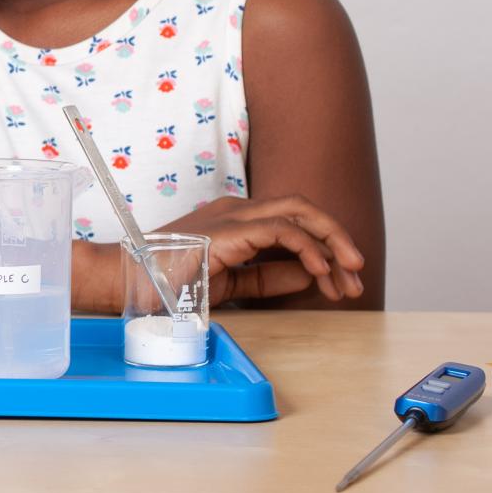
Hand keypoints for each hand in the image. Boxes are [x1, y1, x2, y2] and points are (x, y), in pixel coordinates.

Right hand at [161, 194, 365, 304]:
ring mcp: (235, 215)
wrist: (134, 282)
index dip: (324, 249)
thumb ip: (270, 276)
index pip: (293, 222)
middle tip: (357, 274)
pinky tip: (320, 272)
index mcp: (236, 219)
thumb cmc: (171, 282)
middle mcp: (238, 209)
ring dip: (332, 242)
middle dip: (338, 239)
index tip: (341, 282)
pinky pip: (283, 230)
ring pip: (300, 212)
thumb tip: (311, 275)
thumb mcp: (234, 282)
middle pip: (304, 210)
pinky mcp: (232, 228)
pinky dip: (308, 249)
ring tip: (349, 275)